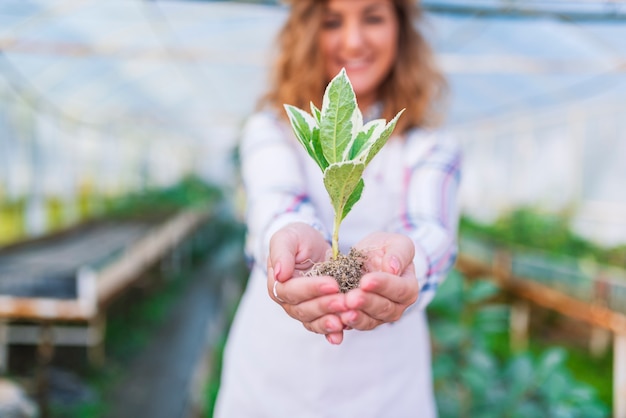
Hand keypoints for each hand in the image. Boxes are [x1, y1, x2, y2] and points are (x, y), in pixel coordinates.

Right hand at [267, 223, 347, 343]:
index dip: (312, 289)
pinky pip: (322, 327)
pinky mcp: (318, 313)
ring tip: (346, 318)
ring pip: (313, 321)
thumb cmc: (297, 239)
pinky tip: (340, 336)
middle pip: (304, 310)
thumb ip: (281, 252)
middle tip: (345, 301)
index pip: (292, 291)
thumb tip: (279, 274)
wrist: (311, 245)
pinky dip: (331, 333)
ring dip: (329, 322)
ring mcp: (303, 309)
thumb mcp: (287, 237)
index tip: (332, 284)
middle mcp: (288, 301)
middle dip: (325, 306)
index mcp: (277, 283)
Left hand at [338, 232, 418, 330]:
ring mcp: (378, 316)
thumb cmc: (385, 249)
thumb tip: (393, 268)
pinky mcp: (361, 320)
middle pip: (384, 309)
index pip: (400, 289)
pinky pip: (354, 325)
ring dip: (356, 317)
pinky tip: (336, 318)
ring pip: (369, 321)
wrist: (366, 258)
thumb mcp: (395, 243)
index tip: (366, 280)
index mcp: (408, 287)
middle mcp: (396, 306)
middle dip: (366, 303)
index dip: (383, 286)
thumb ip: (399, 253)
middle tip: (351, 298)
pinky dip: (345, 323)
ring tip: (343, 312)